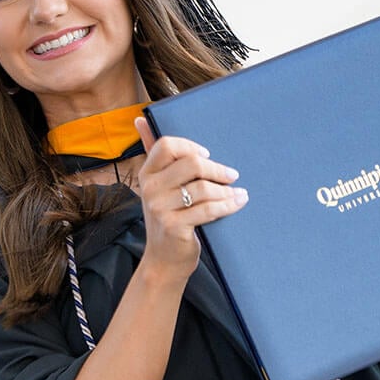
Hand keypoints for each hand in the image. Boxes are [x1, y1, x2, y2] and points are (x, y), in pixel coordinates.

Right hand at [132, 117, 247, 279]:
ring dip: (226, 190)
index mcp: (147, 173)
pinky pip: (208, 209)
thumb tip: (141, 119)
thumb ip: (152, 153)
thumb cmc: (168, 218)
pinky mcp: (173, 226)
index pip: (167, 145)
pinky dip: (227, 206)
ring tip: (239, 193)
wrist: (164, 261)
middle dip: (217, 169)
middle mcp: (150, 189)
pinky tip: (237, 203)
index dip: (191, 147)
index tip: (208, 155)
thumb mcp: (158, 186)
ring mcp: (160, 208)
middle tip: (232, 175)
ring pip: (203, 188)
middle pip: (191, 164)